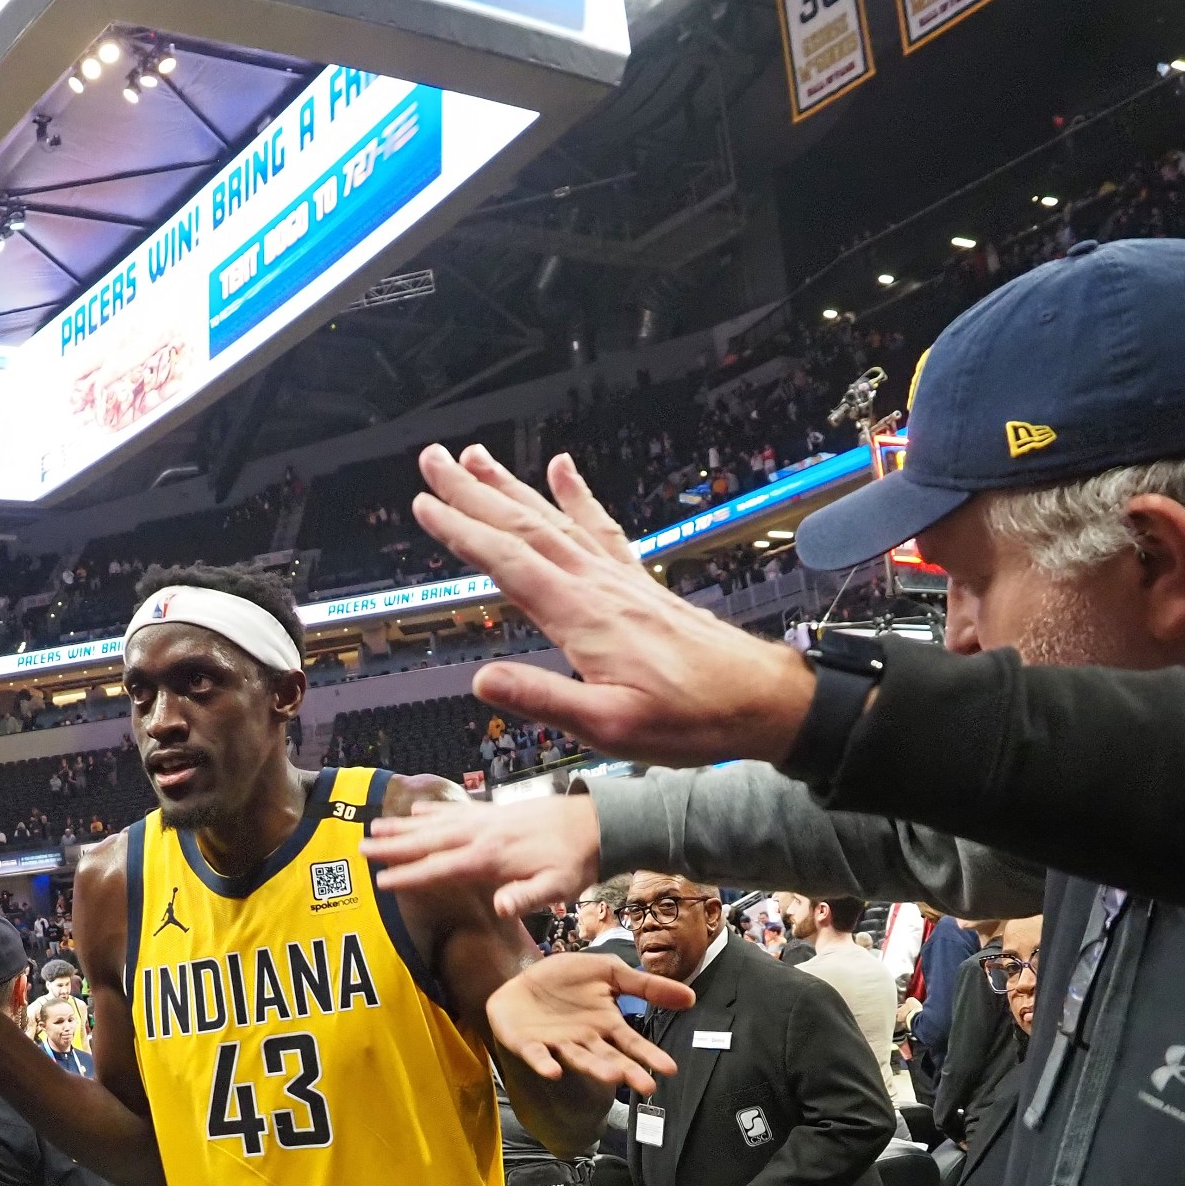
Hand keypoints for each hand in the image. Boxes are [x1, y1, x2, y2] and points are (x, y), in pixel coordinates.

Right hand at [364, 788, 601, 920]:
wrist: (596, 823)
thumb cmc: (575, 862)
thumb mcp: (558, 886)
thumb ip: (526, 896)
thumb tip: (498, 908)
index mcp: (489, 858)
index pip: (440, 868)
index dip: (409, 875)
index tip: (380, 881)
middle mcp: (480, 835)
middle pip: (427, 841)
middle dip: (392, 846)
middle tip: (359, 848)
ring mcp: (484, 820)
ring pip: (434, 823)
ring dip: (403, 826)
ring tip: (374, 826)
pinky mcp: (493, 812)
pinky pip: (453, 811)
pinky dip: (431, 811)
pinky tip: (414, 810)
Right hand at [410, 444, 817, 766]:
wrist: (759, 701)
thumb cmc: (690, 720)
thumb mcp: (609, 728)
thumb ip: (544, 700)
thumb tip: (482, 681)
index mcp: (582, 617)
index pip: (508, 563)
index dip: (462, 532)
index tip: (424, 505)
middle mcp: (598, 586)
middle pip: (524, 527)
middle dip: (474, 493)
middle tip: (434, 460)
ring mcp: (618, 580)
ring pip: (554, 521)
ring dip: (511, 487)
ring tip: (476, 457)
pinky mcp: (637, 584)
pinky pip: (601, 528)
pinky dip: (577, 495)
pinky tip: (561, 469)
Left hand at [487, 953, 693, 1097]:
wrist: (522, 976)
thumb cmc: (567, 978)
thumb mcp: (609, 972)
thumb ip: (646, 986)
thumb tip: (690, 997)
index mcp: (605, 1024)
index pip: (631, 1042)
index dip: (648, 1055)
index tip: (668, 1070)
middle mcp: (585, 1039)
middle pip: (609, 1058)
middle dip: (627, 1071)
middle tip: (646, 1088)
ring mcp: (557, 1044)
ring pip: (579, 1059)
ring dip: (595, 1068)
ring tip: (613, 1078)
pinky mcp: (529, 1044)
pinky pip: (538, 1056)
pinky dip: (545, 1064)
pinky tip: (554, 1071)